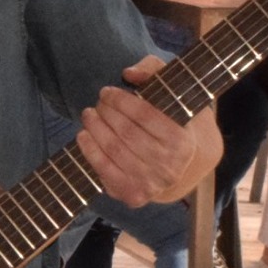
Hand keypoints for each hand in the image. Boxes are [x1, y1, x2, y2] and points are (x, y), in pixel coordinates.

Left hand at [76, 58, 218, 207]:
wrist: (175, 166)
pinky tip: (84, 134)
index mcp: (183, 141)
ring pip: (113, 151)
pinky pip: (104, 171)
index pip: (145, 115)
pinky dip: (89, 150)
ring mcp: (151, 184)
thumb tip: (130, 74)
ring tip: (88, 115)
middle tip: (97, 103)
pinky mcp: (133, 195)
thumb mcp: (169, 93)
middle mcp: (170, 166)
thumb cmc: (168, 122)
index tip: (106, 92)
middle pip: (125, 133)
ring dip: (94, 128)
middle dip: (105, 113)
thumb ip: (153, 72)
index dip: (120, 100)